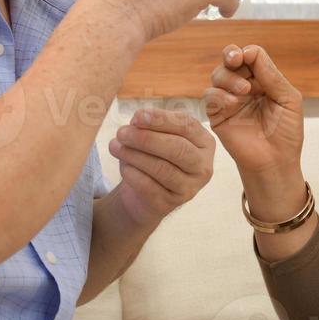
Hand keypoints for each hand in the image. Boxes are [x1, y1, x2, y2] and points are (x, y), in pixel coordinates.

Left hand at [107, 108, 215, 227]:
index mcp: (204, 143)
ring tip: (114, 146)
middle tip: (122, 132)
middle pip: (178, 148)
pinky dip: (132, 173)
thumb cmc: (154, 156)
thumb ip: (152, 126)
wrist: (146, 194)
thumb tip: (137, 120)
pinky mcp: (172, 203)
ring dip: (134, 155)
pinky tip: (123, 166)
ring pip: (162, 169)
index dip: (162, 119)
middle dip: (147, 138)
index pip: (188, 126)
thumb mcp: (157, 136)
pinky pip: (149, 187)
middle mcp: (202, 166)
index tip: (137, 116)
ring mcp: (189, 188)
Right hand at [203, 44, 305, 205]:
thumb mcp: (288, 99)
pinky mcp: (216, 115)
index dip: (248, 53)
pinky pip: (209, 96)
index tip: (249, 57)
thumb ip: (271, 75)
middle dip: (231, 55)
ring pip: (217, 75)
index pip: (250, 56)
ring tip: (243, 90)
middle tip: (236, 59)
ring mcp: (228, 99)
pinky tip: (233, 103)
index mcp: (262, 80)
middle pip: (230, 60)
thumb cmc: (286, 132)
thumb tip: (251, 51)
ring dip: (228, 77)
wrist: (275, 162)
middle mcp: (243, 86)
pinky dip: (219, 95)